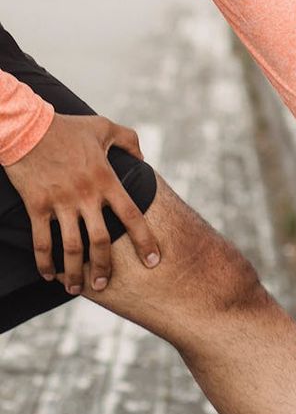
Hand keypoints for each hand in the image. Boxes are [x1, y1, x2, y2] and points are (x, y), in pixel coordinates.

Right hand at [4, 113, 159, 293]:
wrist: (24, 125)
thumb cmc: (65, 127)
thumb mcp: (102, 127)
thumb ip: (128, 140)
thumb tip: (143, 156)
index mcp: (107, 181)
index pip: (133, 217)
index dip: (145, 242)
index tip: (153, 262)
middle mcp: (86, 195)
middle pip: (101, 240)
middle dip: (104, 267)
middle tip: (104, 284)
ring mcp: (61, 202)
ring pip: (71, 246)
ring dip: (74, 271)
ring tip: (75, 288)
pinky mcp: (37, 205)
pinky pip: (41, 239)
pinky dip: (45, 260)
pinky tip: (49, 275)